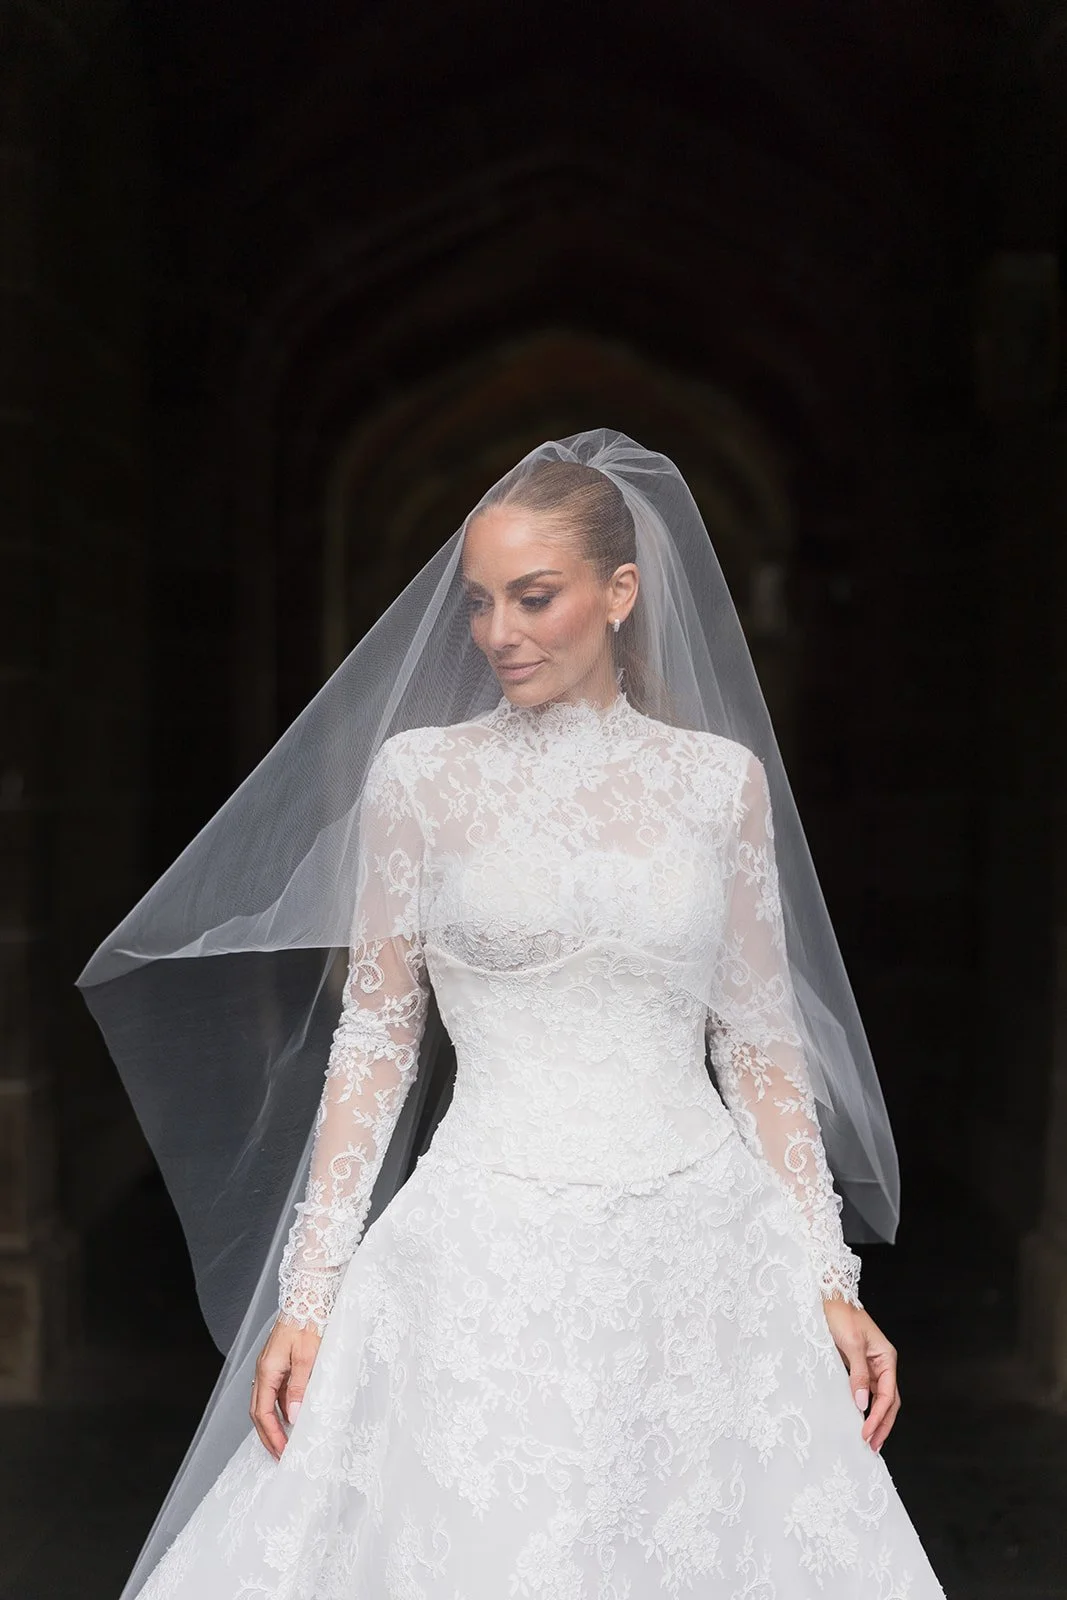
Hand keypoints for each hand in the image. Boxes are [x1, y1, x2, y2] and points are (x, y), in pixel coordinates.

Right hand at [250, 1316, 322, 1460]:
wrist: (309, 1294)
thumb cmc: (309, 1321)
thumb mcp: (308, 1356)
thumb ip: (299, 1387)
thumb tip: (291, 1417)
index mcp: (267, 1370)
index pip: (262, 1413)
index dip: (271, 1436)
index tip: (283, 1453)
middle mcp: (264, 1370)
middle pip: (258, 1411)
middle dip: (268, 1436)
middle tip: (281, 1456)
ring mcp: (270, 1366)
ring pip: (265, 1402)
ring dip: (273, 1424)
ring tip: (286, 1442)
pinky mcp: (279, 1362)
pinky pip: (275, 1392)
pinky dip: (280, 1409)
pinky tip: (292, 1415)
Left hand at [821, 1298, 899, 1452]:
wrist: (828, 1297)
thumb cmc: (841, 1315)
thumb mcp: (850, 1344)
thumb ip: (858, 1374)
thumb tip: (863, 1403)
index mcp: (886, 1358)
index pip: (888, 1395)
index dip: (879, 1416)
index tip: (867, 1433)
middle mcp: (882, 1363)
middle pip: (889, 1401)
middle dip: (882, 1424)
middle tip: (873, 1446)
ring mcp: (871, 1365)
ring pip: (879, 1398)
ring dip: (875, 1419)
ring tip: (869, 1439)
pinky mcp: (858, 1366)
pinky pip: (865, 1391)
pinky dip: (864, 1406)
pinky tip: (859, 1418)